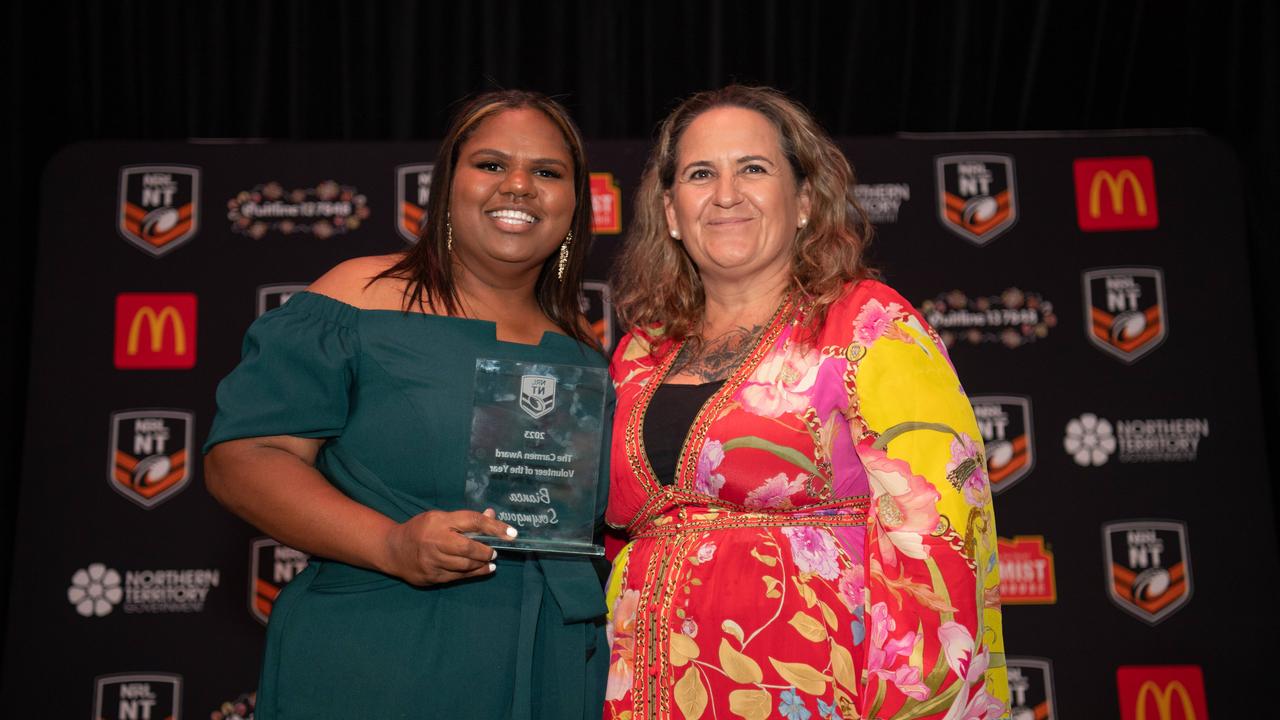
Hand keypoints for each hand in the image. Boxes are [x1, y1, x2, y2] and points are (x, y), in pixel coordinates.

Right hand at [383, 508, 516, 585]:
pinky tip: (483, 569)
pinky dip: (474, 573)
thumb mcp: (440, 518)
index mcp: (440, 522)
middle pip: (469, 548)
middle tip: (494, 551)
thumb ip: (465, 519)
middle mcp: (436, 541)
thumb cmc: (421, 530)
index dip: (495, 527)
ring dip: (482, 563)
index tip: (511, 533)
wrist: (393, 550)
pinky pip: (458, 576)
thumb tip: (491, 515)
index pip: (472, 521)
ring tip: (490, 560)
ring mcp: (433, 561)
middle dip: (486, 551)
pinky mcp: (433, 576)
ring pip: (465, 565)